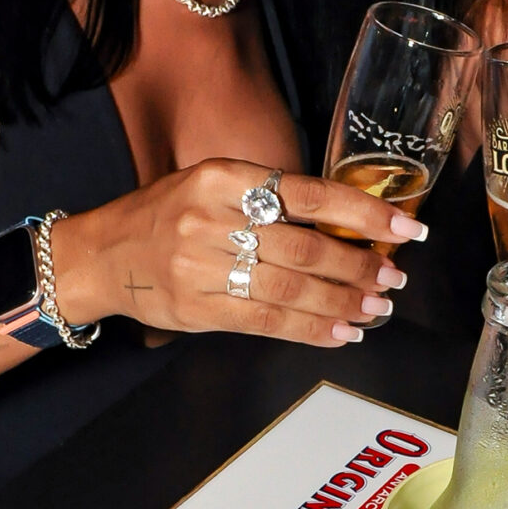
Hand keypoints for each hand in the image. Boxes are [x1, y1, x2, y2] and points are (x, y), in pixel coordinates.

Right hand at [54, 161, 423, 348]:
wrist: (102, 254)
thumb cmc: (168, 215)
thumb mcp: (214, 185)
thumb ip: (272, 200)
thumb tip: (349, 227)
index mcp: (223, 177)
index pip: (309, 194)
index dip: (364, 214)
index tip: (404, 229)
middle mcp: (212, 218)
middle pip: (305, 248)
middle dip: (358, 267)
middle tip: (392, 278)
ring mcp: (201, 267)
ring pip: (291, 289)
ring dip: (342, 303)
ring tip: (375, 308)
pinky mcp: (197, 308)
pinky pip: (267, 322)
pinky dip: (311, 329)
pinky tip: (339, 331)